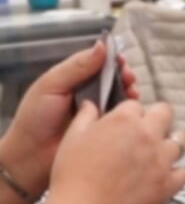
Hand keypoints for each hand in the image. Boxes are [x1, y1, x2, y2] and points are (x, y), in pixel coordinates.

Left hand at [0, 42, 137, 195]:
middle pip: (114, 80)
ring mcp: (99, 114)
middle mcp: (89, 95)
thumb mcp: (52, 85)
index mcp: (74, 81)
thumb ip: (77, 67)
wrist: (31, 157)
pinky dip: (129, 112)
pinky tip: (133, 109)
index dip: (111, 60)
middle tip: (129, 77)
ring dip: (130, 92)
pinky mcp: (107, 133)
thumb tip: (102, 46)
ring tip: (133, 91)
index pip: (98, 65)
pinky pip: (122, 119)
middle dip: (125, 75)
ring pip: (121, 98)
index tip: (121, 59)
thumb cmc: (36, 119)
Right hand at [46, 101, 184, 203]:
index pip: (136, 105)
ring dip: (172, 143)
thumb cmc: (74, 177)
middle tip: (148, 131)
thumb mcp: (73, 137)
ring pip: (181, 141)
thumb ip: (86, 116)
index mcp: (124, 120)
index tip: (127, 124)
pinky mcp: (168, 183)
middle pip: (166, 113)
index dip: (131, 114)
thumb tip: (91, 105)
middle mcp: (148, 136)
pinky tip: (165, 176)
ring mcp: (161, 159)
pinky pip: (184, 172)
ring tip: (160, 152)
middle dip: (157, 119)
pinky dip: (177, 174)